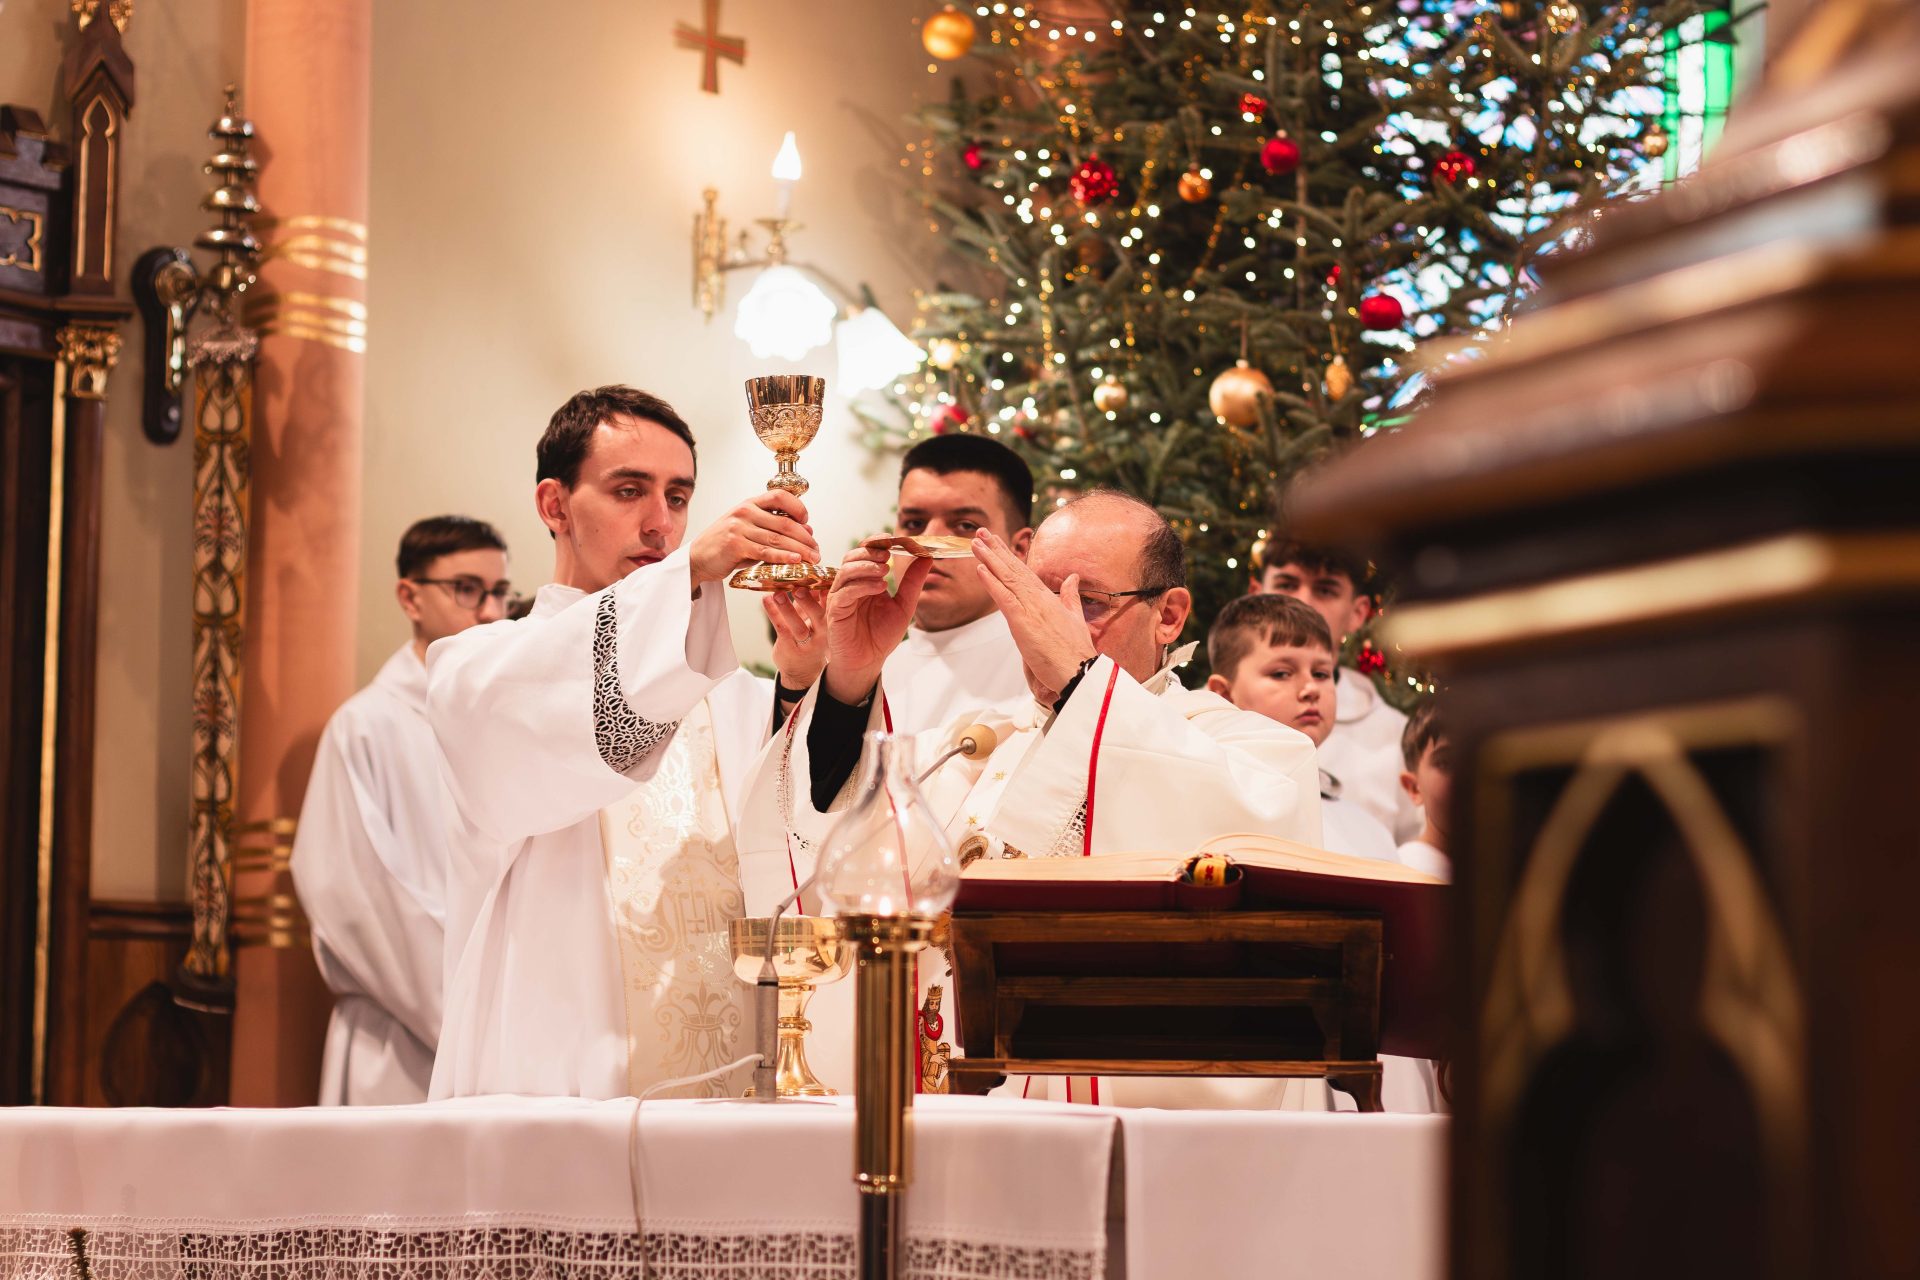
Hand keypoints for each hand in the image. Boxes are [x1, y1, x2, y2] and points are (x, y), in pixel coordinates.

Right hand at [687, 491, 821, 587]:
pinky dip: (783, 557)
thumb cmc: (725, 544)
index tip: (807, 521)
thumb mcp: (749, 529)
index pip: (780, 496)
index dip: (798, 507)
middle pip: (785, 522)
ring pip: (778, 539)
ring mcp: (739, 528)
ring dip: (799, 550)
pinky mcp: (735, 545)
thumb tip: (807, 530)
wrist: (697, 558)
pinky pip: (765, 552)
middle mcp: (745, 512)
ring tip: (812, 558)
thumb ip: (774, 527)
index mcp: (750, 504)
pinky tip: (795, 561)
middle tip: (817, 550)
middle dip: (805, 538)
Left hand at [765, 585, 828, 692]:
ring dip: (787, 609)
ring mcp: (805, 643)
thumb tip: (813, 577)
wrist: (802, 672)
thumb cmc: (810, 641)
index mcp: (831, 625)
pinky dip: (773, 613)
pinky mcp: (789, 647)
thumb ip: (815, 602)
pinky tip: (766, 600)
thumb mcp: (817, 622)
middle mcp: (821, 635)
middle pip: (818, 617)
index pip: (831, 606)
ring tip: (777, 594)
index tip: (817, 575)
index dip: (825, 591)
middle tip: (799, 587)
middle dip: (809, 602)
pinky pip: (781, 629)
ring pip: (797, 626)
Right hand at [821, 546, 931, 704]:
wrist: (868, 662)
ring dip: (866, 567)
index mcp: (864, 580)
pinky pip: (844, 592)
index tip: (894, 538)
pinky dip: (862, 586)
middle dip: (870, 551)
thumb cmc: (881, 635)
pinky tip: (880, 587)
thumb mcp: (904, 604)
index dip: (877, 543)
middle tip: (888, 553)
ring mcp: (839, 597)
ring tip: (885, 570)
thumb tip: (927, 555)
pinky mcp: (834, 611)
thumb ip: (913, 581)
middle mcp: (849, 584)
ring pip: (846, 571)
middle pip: (852, 556)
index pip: (866, 553)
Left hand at [972, 528, 1095, 702]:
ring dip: (989, 559)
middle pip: (1012, 569)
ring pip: (1006, 579)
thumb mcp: (1075, 617)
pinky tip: (980, 568)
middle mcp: (1037, 598)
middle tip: (981, 532)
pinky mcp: (1021, 622)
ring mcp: (1029, 608)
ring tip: (976, 543)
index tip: (996, 542)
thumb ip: (1070, 595)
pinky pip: (1003, 598)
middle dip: (995, 550)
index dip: (1008, 555)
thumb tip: (1072, 578)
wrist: (1079, 670)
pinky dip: (991, 582)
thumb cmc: (1076, 649)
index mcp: (1047, 597)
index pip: (1024, 571)